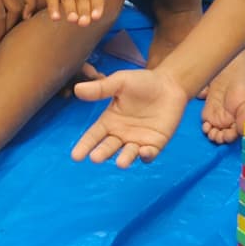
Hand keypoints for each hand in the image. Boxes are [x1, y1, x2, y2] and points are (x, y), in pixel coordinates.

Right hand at [71, 63, 188, 167]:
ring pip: (128, 154)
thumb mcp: (120, 82)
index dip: (85, 145)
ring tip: (120, 163)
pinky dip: (146, 155)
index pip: (94, 136)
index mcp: (110, 121)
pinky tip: (144, 151)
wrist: (169, 84)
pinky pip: (149, 154)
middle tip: (95, 158)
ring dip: (124, 159)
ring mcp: (138, 141)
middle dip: (102, 153)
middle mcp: (121, 134)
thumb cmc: (142, 82)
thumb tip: (77, 89)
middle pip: (109, 147)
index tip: (75, 156)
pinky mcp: (155, 144)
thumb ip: (101, 89)